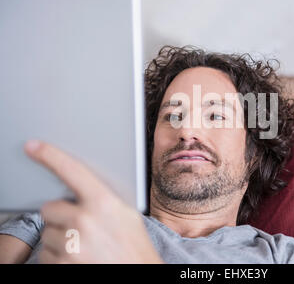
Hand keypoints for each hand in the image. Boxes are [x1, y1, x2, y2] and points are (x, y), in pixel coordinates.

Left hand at [24, 140, 162, 263]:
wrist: (137, 273)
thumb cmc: (134, 247)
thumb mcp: (128, 215)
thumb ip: (104, 198)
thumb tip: (83, 186)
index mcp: (104, 202)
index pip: (71, 171)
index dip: (50, 155)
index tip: (33, 146)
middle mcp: (84, 220)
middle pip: (50, 208)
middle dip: (61, 216)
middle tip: (82, 228)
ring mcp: (71, 244)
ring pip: (47, 233)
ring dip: (60, 239)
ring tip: (86, 247)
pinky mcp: (61, 264)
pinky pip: (45, 255)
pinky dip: (57, 258)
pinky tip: (79, 259)